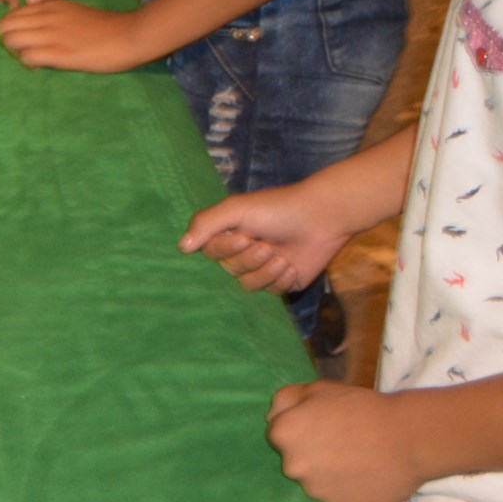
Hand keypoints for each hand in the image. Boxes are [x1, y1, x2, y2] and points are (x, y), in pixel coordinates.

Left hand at [0, 0, 156, 72]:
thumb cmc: (103, 26)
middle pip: (4, 27)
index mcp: (49, 5)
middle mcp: (46, 17)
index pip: (11, 14)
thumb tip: (33, 29)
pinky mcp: (61, 54)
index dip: (12, 29)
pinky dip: (28, 63)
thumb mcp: (71, 11)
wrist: (129, 35)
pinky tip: (41, 66)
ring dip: (16, 52)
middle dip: (8, 41)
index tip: (25, 39)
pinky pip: (27, 57)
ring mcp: (52, 35)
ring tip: (32, 58)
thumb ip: (50, 16)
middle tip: (24, 51)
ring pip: (11, 40)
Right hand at [182, 181, 356, 295]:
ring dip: (266, 271)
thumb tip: (181, 247)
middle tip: (267, 245)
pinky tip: (292, 266)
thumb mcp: (237, 209)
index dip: (227, 249)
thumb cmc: (277, 208)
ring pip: (249, 285)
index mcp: (228, 233)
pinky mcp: (281, 282)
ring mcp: (262, 268)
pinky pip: (271, 293)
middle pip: (230, 270)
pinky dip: (281, 280)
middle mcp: (242, 252)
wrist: (321, 219)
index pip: (211, 252)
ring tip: (282, 256)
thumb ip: (206, 223)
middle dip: (249, 259)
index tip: (244, 236)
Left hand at [267, 383, 421, 501]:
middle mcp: (293, 467)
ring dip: (327, 477)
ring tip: (354, 464)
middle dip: (310, 456)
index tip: (320, 429)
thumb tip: (271, 418)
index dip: (299, 431)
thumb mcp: (319, 389)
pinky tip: (363, 480)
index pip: (278, 436)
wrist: (407, 438)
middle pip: (294, 463)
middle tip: (339, 447)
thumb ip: (286, 400)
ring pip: (314, 486)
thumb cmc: (361, 408)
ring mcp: (316, 494)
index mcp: (283, 435)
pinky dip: (346, 494)